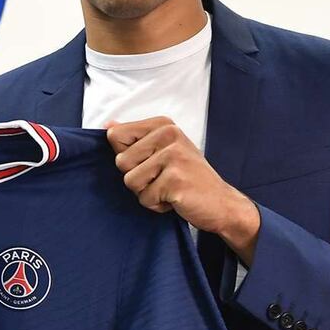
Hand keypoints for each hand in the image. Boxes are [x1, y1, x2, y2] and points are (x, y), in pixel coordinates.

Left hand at [107, 116, 260, 264]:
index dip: (127, 156)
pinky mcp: (175, 180)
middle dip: (137, 178)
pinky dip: (157, 205)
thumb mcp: (163, 150)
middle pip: (121, 161)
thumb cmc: (188, 177)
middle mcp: (169, 134)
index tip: (150, 162)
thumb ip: (136, 138)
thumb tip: (108, 125)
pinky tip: (176, 198)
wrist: (221, 203)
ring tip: (168, 188)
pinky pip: (145, 198)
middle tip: (163, 179)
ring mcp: (173, 156)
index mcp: (163, 124)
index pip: (115, 135)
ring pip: (130, 181)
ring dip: (146, 192)